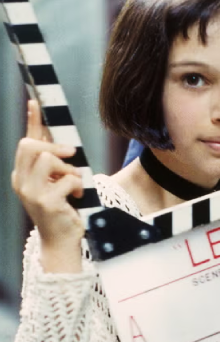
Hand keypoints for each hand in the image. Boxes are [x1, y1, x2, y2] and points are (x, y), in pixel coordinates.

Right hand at [11, 100, 84, 271]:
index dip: (31, 120)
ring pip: (48, 159)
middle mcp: (20, 181)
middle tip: (71, 155)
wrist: (61, 240)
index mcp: (21, 174)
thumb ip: (55, 164)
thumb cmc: (62, 209)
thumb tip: (62, 142)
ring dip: (69, 169)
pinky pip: (67, 178)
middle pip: (31, 146)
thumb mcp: (56, 183)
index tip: (34, 102)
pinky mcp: (45, 201)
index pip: (24, 142)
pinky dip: (77, 185)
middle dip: (55, 147)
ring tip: (73, 184)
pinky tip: (76, 197)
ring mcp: (30, 192)